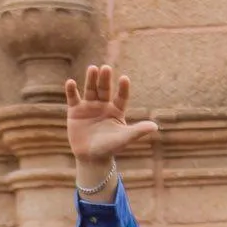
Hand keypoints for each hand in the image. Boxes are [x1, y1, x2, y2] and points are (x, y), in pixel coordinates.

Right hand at [63, 65, 159, 188]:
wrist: (91, 157)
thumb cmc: (110, 148)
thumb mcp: (124, 138)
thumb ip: (138, 131)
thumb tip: (155, 127)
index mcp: (116, 110)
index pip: (121, 97)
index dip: (123, 89)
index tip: (124, 79)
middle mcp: (103, 105)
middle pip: (104, 89)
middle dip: (105, 79)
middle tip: (106, 68)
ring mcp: (89, 106)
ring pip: (90, 90)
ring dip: (91, 80)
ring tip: (92, 68)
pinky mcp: (75, 111)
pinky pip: (73, 98)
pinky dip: (72, 90)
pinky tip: (71, 82)